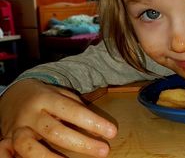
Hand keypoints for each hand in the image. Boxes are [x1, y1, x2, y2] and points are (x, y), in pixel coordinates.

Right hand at [0, 79, 116, 156]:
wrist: (14, 96)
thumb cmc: (46, 97)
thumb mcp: (62, 95)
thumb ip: (78, 109)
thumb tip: (99, 129)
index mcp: (46, 98)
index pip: (73, 111)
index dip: (93, 122)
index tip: (112, 132)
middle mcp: (31, 114)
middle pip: (56, 132)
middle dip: (82, 144)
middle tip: (104, 151)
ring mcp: (18, 130)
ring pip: (30, 147)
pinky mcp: (8, 142)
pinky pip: (10, 155)